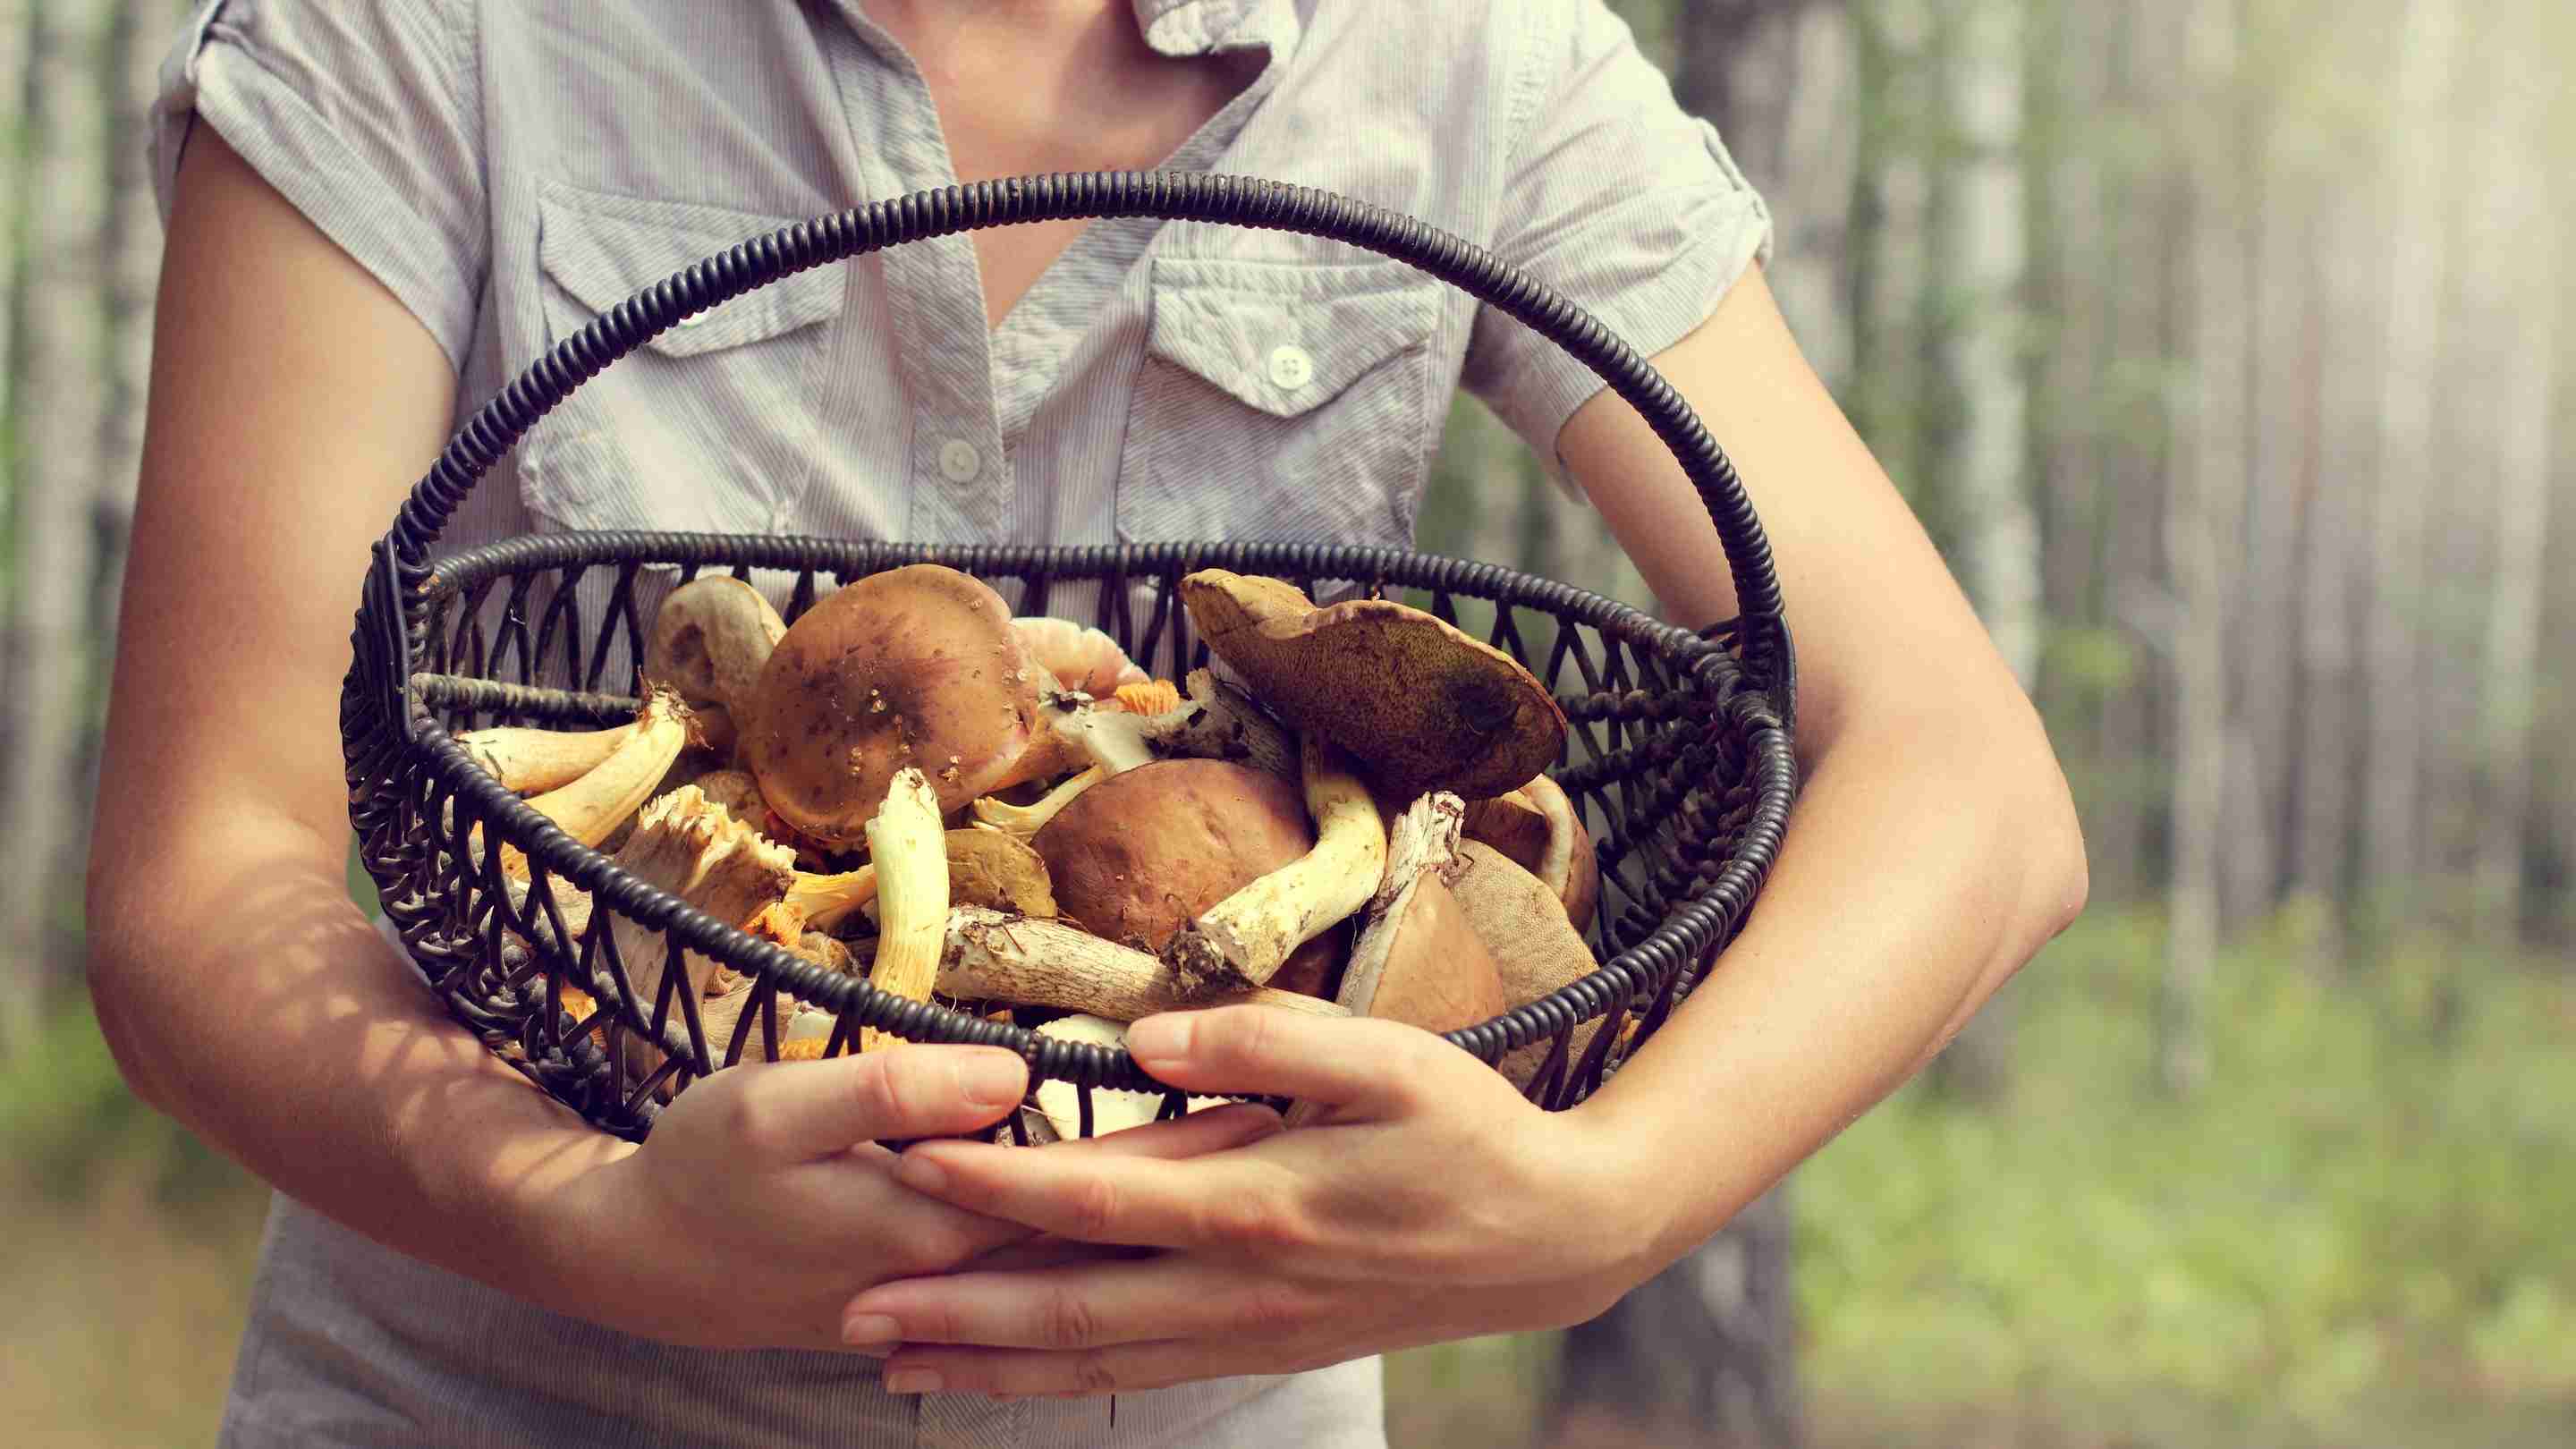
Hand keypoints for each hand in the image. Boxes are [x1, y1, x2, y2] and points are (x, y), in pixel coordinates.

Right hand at [558, 1044, 1281, 1351]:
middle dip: (1205, 1185)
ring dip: (1169, 1224)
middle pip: (1115, 1234)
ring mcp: (957, 1290)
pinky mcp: (941, 1288)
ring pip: (1094, 1262)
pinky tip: (1151, 1241)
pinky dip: (1110, 1258)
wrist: (643, 1264)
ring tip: (1254, 1174)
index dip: (1181, 1144)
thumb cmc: (702, 1173)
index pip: (1094, 1190)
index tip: (1266, 1099)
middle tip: (1299, 1131)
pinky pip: (1050, 1277)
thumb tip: (1005, 1074)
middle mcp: (970, 1272)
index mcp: (945, 1224)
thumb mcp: (772, 1109)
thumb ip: (888, 1090)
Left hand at [835, 1007, 1667, 1395]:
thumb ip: (1261, 1042)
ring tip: (895, 1363)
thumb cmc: (1473, 1130)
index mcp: (1259, 1202)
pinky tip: (1014, 1377)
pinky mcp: (1266, 1349)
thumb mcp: (1387, 1058)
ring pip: (1094, 1359)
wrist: (1556, 1239)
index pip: (1092, 1194)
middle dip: (952, 1309)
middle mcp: (1239, 1286)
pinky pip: (1142, 1375)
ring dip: (990, 1364)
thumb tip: (1142, 1038)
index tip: (904, 1159)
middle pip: (1067, 1305)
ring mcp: (1250, 1331)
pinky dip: (1064, 1380)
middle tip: (848, 1307)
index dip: (993, 1180)